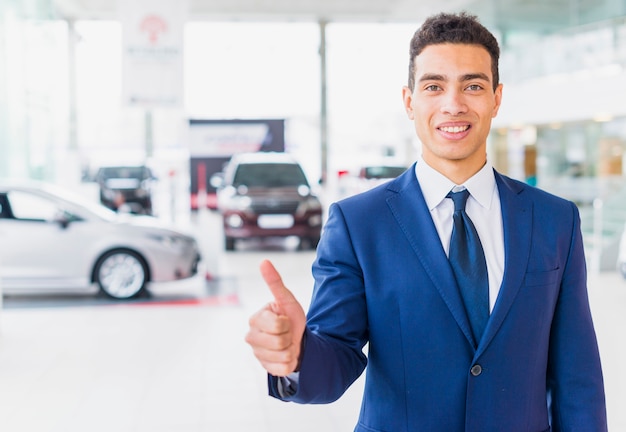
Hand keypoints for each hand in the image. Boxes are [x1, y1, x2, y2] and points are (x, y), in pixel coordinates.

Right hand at [245, 259, 305, 376]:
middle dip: (289, 337)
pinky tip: (284, 356)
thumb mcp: (286, 300)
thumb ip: (275, 282)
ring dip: (290, 349)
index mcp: (255, 319)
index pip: (277, 325)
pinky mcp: (264, 368)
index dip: (286, 323)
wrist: (297, 340)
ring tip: (286, 344)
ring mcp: (256, 353)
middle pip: (279, 341)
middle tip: (286, 333)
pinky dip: (289, 362)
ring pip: (282, 355)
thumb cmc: (290, 318)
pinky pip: (283, 368)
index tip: (284, 321)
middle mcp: (250, 336)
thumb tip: (264, 261)